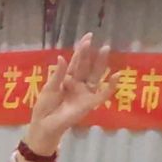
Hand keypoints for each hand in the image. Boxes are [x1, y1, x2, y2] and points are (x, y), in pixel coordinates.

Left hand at [26, 32, 114, 156]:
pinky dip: (110, 86)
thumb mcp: (49, 88)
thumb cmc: (44, 107)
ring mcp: (85, 93)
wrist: (45, 125)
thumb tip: (62, 57)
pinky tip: (116, 76)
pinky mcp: (89, 103)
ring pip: (95, 75)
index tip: (88, 37)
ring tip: (106, 50)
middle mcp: (78, 83)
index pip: (76, 61)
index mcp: (67, 78)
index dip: (82, 50)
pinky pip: (102, 94)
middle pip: (86, 66)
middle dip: (91, 54)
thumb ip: (58, 74)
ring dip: (101, 64)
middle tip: (95, 41)